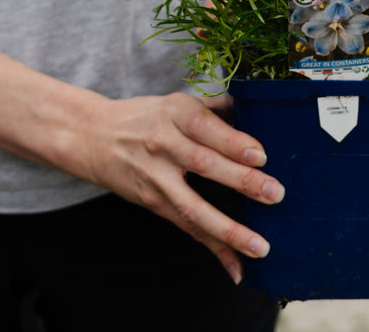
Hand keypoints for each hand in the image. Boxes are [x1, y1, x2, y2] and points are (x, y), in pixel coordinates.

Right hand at [82, 91, 283, 283]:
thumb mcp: (177, 102)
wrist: (94, 136)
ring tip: (260, 246)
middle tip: (274, 194)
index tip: (261, 156)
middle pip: (204, 164)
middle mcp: (164, 145)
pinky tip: (236, 266)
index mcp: (175, 113)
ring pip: (193, 206)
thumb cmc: (147, 117)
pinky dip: (213, 249)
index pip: (205, 128)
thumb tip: (255, 110)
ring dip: (229, 230)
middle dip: (240, 181)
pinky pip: (188, 228)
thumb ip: (215, 107)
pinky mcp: (154, 203)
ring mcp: (157, 178)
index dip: (233, 142)